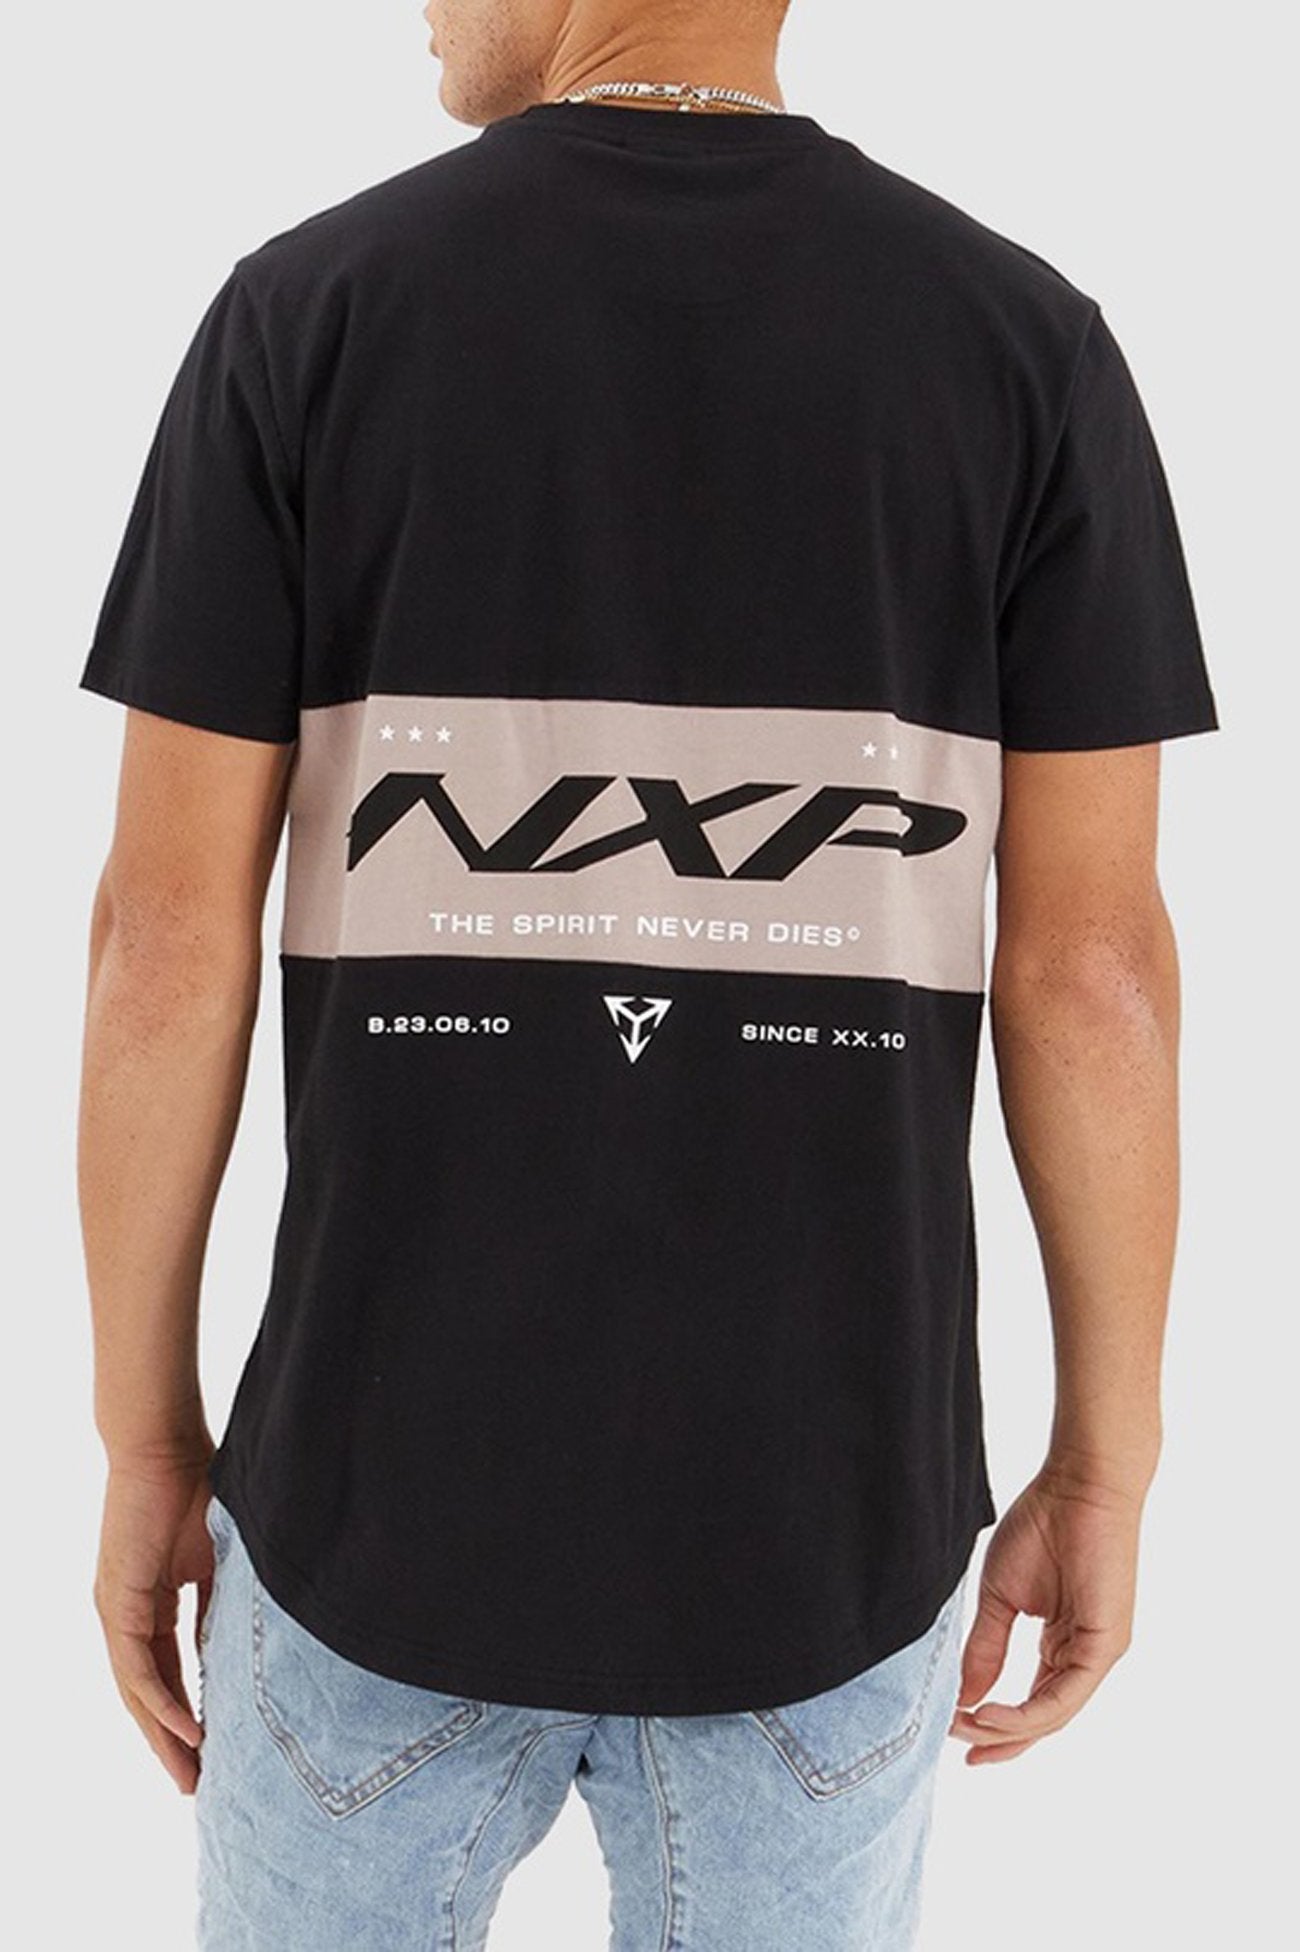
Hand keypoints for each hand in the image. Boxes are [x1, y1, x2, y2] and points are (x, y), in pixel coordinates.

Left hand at [93, 1450, 215, 1793]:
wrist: (164, 1446)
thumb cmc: (194, 1488)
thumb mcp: (217, 1559)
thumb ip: (219, 1604)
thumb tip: (238, 1647)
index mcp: (147, 1605)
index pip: (163, 1673)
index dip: (184, 1712)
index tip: (213, 1748)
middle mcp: (124, 1616)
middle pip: (144, 1695)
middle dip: (169, 1743)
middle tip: (195, 1784)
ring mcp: (116, 1611)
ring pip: (137, 1691)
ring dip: (163, 1736)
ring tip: (191, 1773)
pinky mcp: (117, 1602)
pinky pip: (137, 1667)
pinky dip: (163, 1702)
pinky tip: (188, 1729)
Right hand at [948, 1459, 1145, 1764]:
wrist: (1078, 1486)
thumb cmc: (1043, 1526)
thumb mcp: (1001, 1596)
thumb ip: (986, 1647)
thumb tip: (964, 1694)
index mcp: (1063, 1644)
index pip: (1033, 1702)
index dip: (996, 1726)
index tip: (956, 1734)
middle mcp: (1083, 1656)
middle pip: (1044, 1718)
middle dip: (1001, 1739)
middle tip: (961, 1750)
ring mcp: (1098, 1653)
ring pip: (1055, 1714)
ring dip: (1009, 1729)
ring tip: (967, 1728)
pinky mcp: (1104, 1645)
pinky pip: (1066, 1696)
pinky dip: (1030, 1713)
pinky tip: (993, 1714)